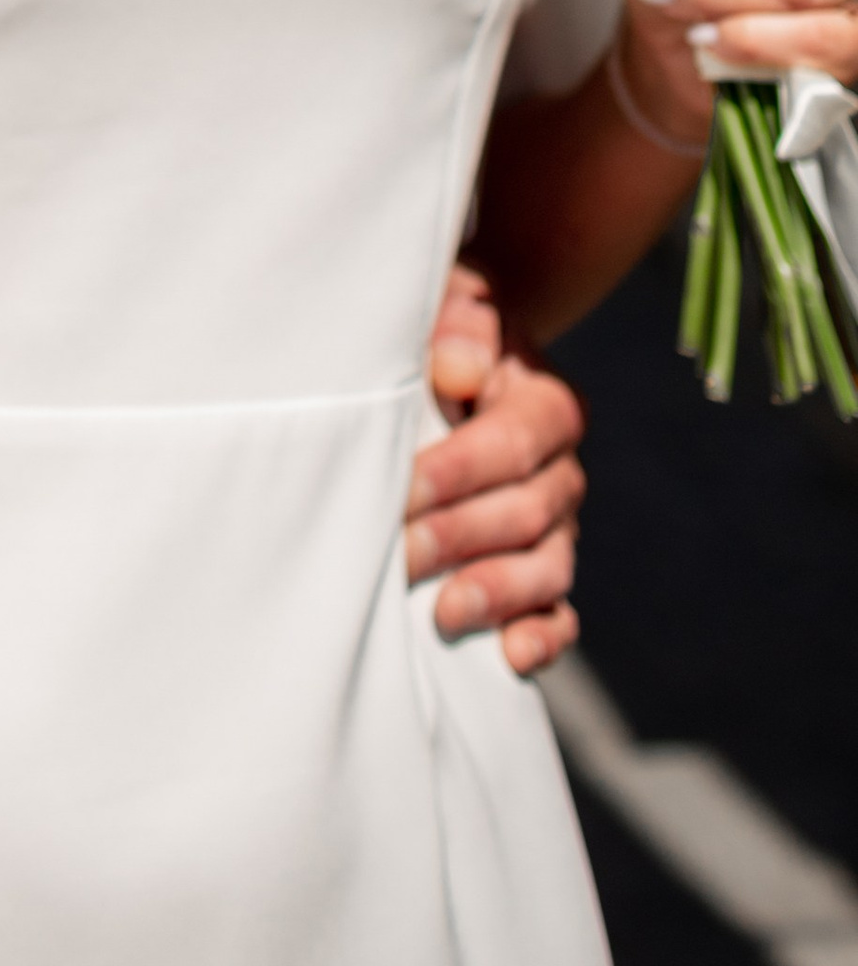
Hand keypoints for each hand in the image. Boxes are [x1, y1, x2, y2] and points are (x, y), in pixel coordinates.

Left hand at [406, 264, 584, 673]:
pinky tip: (512, 657)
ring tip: (446, 614)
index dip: (459, 471)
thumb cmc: (442, 336)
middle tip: (401, 555)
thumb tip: (460, 369)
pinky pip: (559, 610)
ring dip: (497, 592)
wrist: (462, 364)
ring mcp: (560, 526)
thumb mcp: (451, 308)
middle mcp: (563, 468)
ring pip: (548, 567)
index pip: (512, 443)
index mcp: (547, 402)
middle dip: (461, 537)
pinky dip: (543, 636)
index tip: (404, 491)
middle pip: (526, 513)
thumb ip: (460, 326)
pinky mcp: (545, 568)